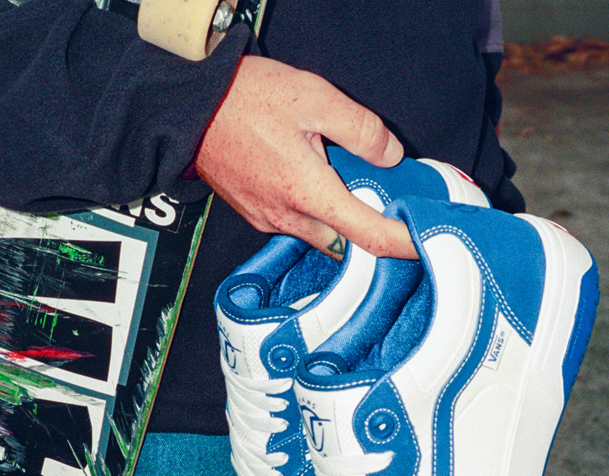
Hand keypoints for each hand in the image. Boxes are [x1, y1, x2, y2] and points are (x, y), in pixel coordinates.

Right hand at [195, 56, 416, 259]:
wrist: (187, 107)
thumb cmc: (243, 99)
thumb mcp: (314, 98)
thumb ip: (361, 130)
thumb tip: (389, 155)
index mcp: (308, 193)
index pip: (368, 236)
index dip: (401, 244)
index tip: (422, 243)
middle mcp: (287, 217)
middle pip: (343, 244)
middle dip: (365, 229)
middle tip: (381, 198)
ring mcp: (266, 219)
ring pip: (317, 235)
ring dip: (336, 217)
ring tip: (341, 179)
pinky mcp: (253, 213)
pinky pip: (293, 223)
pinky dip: (312, 210)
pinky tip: (309, 177)